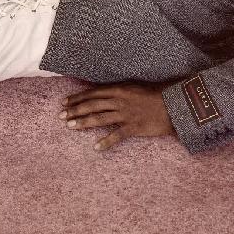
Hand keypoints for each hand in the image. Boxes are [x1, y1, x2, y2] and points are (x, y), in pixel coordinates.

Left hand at [60, 83, 175, 149]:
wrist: (171, 105)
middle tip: (61, 115)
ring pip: (100, 118)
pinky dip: (106, 142)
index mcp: (118, 89)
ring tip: (70, 127)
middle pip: (92, 105)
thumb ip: (116, 90)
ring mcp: (126, 114)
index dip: (77, 98)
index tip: (65, 102)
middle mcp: (119, 101)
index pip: (92, 93)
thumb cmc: (152, 94)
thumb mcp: (132, 86)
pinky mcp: (134, 127)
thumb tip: (99, 93)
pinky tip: (96, 147)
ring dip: (84, 123)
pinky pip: (117, 135)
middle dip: (75, 110)